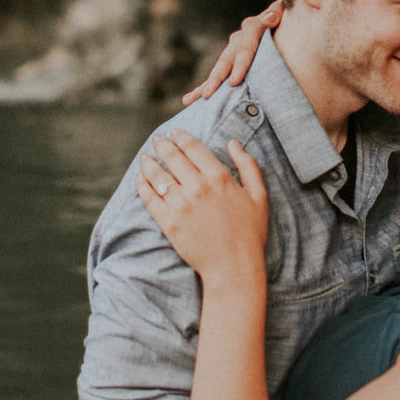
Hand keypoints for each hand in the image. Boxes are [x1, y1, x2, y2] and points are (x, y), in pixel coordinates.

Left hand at [139, 132, 268, 287]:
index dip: (181, 137)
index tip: (175, 133)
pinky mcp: (169, 223)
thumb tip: (233, 143)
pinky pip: (150, 199)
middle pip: (173, 158)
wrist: (234, 267)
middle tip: (157, 140)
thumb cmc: (250, 233)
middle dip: (163, 145)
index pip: (193, 148)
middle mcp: (198, 187)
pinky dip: (143, 185)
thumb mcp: (259, 195)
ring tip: (145, 158)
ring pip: (159, 176)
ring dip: (150, 163)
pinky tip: (140, 179)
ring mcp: (181, 205)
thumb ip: (248, 165)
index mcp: (219, 178)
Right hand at [178, 2, 286, 107]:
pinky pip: (216, 76)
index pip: (246, 48)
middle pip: (226, 61)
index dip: (240, 64)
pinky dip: (203, 87)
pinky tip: (189, 100)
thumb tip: (272, 17)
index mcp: (252, 28)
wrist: (280, 17)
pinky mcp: (230, 63)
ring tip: (191, 100)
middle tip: (209, 94)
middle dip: (217, 79)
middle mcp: (238, 40)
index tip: (234, 82)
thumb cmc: (285, 18)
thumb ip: (277, 14)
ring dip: (205, 85)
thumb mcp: (283, 13)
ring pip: (217, 70)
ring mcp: (232, 51)